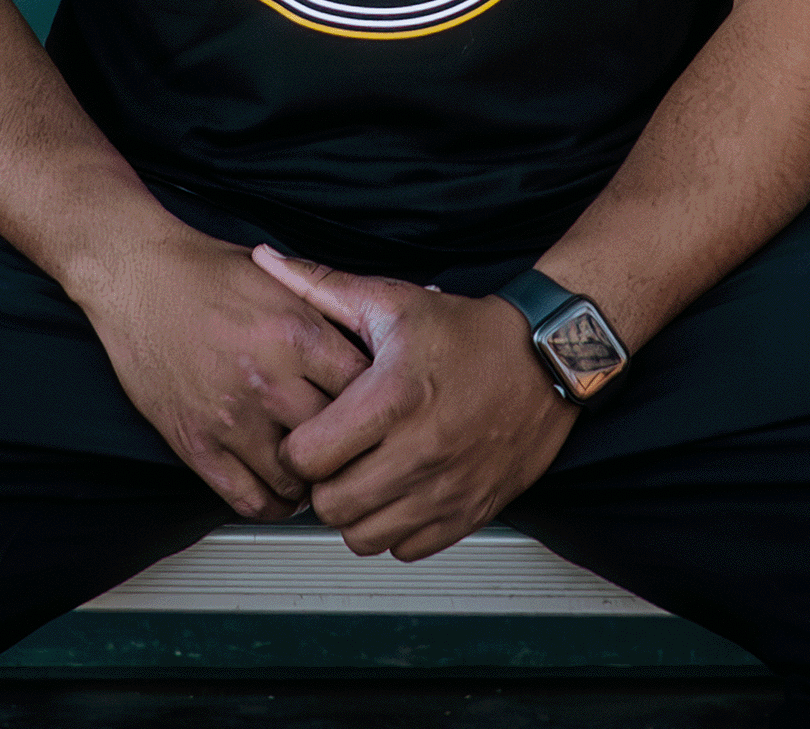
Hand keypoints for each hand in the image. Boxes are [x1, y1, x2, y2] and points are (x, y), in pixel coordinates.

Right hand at [75, 230, 369, 521]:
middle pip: (337, 438)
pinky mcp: (196, 442)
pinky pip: (247, 497)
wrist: (137, 274)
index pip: (364, 389)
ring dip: (310, 480)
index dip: (377, 403)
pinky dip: (270, 505)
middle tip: (352, 448)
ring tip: (314, 471)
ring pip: (296, 477)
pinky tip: (278, 491)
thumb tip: (371, 337)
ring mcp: (231, 416)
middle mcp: (269, 379)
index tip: (377, 409)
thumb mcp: (279, 278)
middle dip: (349, 446)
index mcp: (297, 333)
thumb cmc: (205, 270)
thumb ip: (325, 312)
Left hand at [252, 245, 576, 561]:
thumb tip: (267, 259)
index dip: (296, 446)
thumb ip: (320, 285)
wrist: (542, 360)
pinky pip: (407, 550)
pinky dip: (394, 529)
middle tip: (333, 457)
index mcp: (393, 398)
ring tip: (363, 476)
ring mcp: (446, 488)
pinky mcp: (469, 512)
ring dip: (355, 511)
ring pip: (364, 537)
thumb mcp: (391, 301)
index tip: (308, 431)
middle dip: (321, 484)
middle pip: (331, 505)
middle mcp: (420, 450)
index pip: (308, 457)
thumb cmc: (466, 332)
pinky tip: (397, 491)